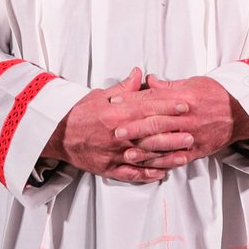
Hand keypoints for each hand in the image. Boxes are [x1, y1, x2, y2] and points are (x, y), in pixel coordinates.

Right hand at [43, 68, 190, 181]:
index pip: (148, 109)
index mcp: (117, 114)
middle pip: (150, 135)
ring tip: (184, 155)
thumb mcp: (100, 96)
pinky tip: (161, 174)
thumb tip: (139, 73)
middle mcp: (118, 135)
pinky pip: (131, 174)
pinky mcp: (108, 168)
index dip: (168, 106)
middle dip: (173, 134)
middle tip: (192, 133)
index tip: (184, 105)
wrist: (56, 134)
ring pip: (145, 157)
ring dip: (166, 157)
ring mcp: (114, 154)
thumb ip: (123, 88)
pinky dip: (147, 174)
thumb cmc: (79, 114)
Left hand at [114, 75, 248, 164]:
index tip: (116, 103)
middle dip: (134, 128)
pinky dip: (163, 163)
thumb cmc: (216, 95)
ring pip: (165, 144)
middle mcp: (187, 117)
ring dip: (145, 150)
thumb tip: (148, 80)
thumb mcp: (193, 83)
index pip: (153, 99)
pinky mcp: (197, 149)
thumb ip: (168, 85)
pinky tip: (149, 166)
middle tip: (116, 131)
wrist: (241, 112)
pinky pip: (178, 158)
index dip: (133, 102)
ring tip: (128, 153)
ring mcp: (192, 135)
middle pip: (156, 122)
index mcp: (183, 98)